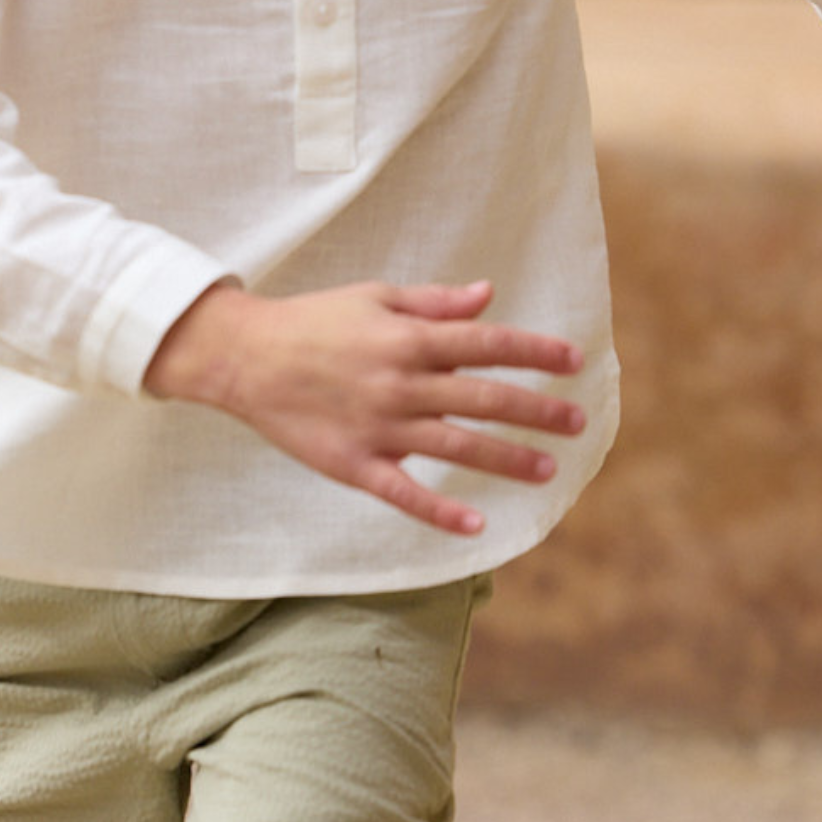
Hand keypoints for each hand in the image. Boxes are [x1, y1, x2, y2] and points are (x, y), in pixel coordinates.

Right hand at [142, 278, 584, 535]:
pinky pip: (403, 493)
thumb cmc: (314, 320)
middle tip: (578, 421)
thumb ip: (435, 303)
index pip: (486, 344)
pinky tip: (476, 527)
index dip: (534, 352)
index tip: (573, 361)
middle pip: (483, 398)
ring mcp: (377, 426)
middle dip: (537, 410)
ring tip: (548, 469)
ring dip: (507, 459)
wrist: (243, 355)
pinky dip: (440, 513)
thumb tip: (489, 295)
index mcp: (407, 337)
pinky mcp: (353, 463)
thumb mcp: (375, 297)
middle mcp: (399, 382)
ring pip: (456, 446)